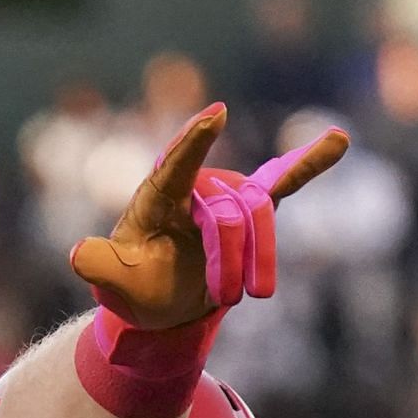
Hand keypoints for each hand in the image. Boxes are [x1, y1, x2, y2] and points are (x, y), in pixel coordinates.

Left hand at [70, 105, 349, 328]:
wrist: (160, 302)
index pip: (177, 166)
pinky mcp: (249, 209)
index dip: (195, 143)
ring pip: (259, 218)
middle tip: (226, 298)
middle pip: (228, 213)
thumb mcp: (113, 282)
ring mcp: (225, 196)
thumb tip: (78, 255)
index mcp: (157, 196)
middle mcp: (194, 188)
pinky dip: (309, 164)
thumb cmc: (134, 286)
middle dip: (231, 257)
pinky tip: (338, 141)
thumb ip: (99, 267)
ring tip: (256, 296)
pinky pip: (283, 183)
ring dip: (259, 258)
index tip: (215, 115)